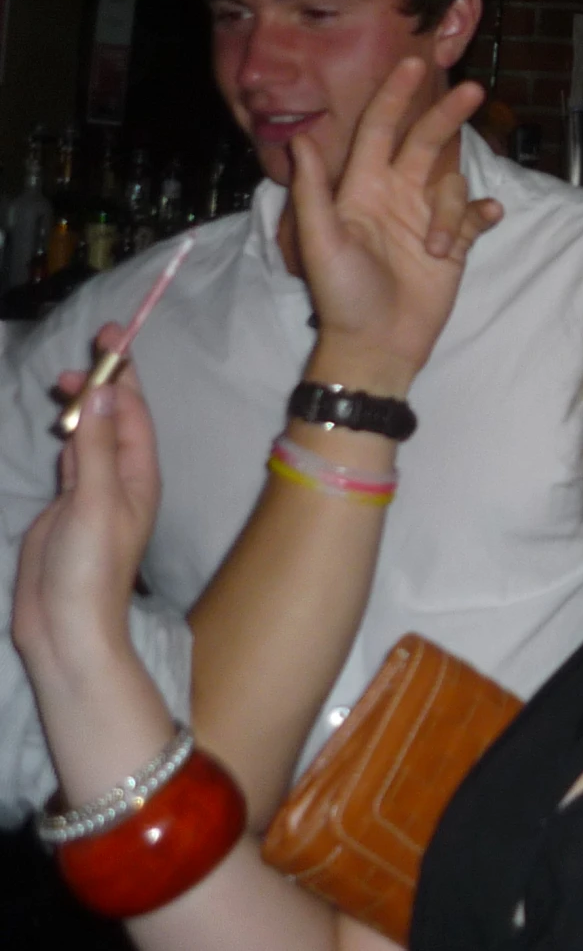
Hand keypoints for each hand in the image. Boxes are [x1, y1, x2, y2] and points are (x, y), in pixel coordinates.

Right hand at [13, 327, 160, 688]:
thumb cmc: (90, 569)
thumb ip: (97, 448)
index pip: (134, 411)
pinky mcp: (66, 507)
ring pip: (93, 435)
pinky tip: (63, 419)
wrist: (65, 627)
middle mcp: (121, 478)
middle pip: (116, 418)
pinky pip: (73, 458)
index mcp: (139, 475)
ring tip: (64, 377)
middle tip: (90, 344)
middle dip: (105, 381)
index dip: (124, 372)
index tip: (112, 336)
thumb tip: (106, 391)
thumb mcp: (95, 501)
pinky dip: (69, 433)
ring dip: (84, 405)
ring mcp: (93, 492)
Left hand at [292, 59, 504, 394]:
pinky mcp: (453, 243)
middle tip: (472, 89)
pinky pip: (475, 217)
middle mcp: (396, 195)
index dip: (395, 96)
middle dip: (447, 115)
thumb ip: (314, 190)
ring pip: (452, 184)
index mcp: (362, 189)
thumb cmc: (342, 295)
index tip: (412, 64)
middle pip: (426, 142)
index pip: (381, 130)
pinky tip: (489, 217)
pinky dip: (483, 215)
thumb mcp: (321, 241)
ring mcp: (426, 219)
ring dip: (451, 209)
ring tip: (437, 248)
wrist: (376, 345)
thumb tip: (301, 138)